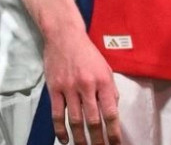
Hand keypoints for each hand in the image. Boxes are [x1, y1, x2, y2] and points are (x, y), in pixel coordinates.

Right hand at [43, 29, 121, 144]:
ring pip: (75, 120)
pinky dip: (60, 130)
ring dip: (80, 138)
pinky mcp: (54, 89)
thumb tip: (113, 111)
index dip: (113, 131)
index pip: (110, 112)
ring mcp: (69, 88)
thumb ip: (110, 89)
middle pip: (93, 120)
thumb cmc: (87, 53)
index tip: (116, 144)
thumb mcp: (105, 68)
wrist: (65, 36)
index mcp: (103, 81)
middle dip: (97, 139)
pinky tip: (65, 140)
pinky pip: (57, 114)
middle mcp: (87, 85)